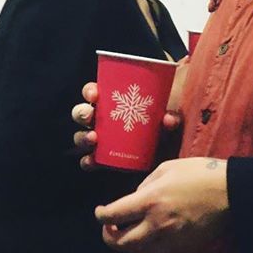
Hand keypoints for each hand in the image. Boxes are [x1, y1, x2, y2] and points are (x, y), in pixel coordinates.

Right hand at [72, 64, 188, 169]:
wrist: (168, 147)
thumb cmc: (161, 120)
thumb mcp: (167, 112)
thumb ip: (171, 114)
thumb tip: (168, 119)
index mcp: (111, 100)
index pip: (93, 92)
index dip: (89, 91)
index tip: (95, 94)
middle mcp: (101, 118)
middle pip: (82, 113)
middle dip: (81, 113)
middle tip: (89, 115)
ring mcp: (101, 139)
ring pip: (81, 136)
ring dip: (83, 137)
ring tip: (93, 139)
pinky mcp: (104, 158)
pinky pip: (89, 160)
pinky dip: (87, 161)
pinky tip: (91, 160)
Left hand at [94, 157, 228, 252]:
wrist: (230, 194)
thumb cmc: (199, 173)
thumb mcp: (167, 168)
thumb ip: (146, 184)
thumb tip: (135, 198)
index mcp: (150, 201)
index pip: (113, 216)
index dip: (101, 215)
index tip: (100, 212)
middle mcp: (156, 226)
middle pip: (121, 243)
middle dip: (109, 237)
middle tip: (109, 228)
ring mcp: (170, 242)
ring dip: (128, 247)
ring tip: (129, 235)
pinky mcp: (183, 251)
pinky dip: (148, 252)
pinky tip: (150, 240)